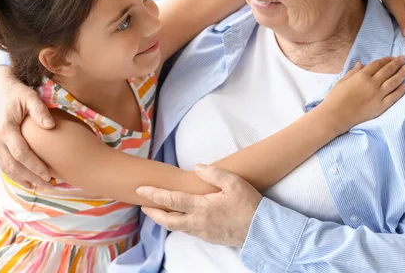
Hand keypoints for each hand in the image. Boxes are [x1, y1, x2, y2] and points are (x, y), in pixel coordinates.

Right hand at [0, 65, 54, 186]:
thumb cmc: (17, 92)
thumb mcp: (30, 97)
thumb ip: (40, 111)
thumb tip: (51, 126)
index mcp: (5, 128)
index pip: (21, 154)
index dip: (35, 166)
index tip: (50, 175)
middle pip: (13, 166)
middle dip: (31, 178)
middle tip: (49, 185)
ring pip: (6, 168)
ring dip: (22, 179)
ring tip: (40, 186)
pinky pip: (2, 164)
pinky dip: (14, 174)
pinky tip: (27, 180)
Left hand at [137, 164, 262, 246]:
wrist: (263, 231)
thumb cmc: (249, 205)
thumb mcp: (233, 182)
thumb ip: (213, 173)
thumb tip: (196, 167)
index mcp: (201, 208)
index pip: (171, 200)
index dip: (154, 194)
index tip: (141, 190)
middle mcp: (198, 222)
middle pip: (168, 221)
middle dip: (153, 213)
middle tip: (144, 206)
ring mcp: (203, 232)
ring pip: (177, 228)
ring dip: (165, 219)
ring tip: (158, 210)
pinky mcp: (209, 237)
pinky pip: (188, 231)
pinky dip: (178, 223)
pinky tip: (179, 217)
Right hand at [321, 56, 404, 133]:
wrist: (335, 115)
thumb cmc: (335, 98)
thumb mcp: (341, 81)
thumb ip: (353, 72)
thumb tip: (361, 64)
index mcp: (361, 76)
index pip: (377, 65)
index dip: (385, 60)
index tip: (391, 57)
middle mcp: (372, 84)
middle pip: (388, 71)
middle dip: (397, 63)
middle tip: (404, 58)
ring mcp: (378, 95)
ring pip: (394, 82)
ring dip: (402, 74)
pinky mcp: (380, 106)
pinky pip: (394, 97)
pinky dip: (400, 90)